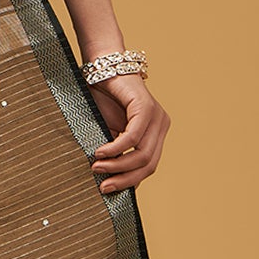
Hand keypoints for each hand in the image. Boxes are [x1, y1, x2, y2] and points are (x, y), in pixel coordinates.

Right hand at [85, 74, 170, 194]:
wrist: (102, 69)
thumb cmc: (103, 100)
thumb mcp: (110, 132)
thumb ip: (116, 152)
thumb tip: (112, 181)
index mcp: (156, 134)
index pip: (149, 166)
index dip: (130, 182)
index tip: (108, 190)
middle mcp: (162, 126)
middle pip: (149, 164)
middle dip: (124, 179)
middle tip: (102, 186)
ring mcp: (157, 117)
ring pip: (143, 154)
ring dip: (118, 165)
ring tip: (97, 168)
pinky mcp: (146, 108)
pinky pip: (133, 137)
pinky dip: (116, 148)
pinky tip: (100, 153)